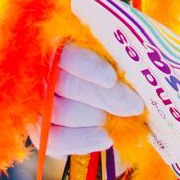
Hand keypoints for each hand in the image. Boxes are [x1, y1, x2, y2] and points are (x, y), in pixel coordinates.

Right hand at [29, 43, 144, 157]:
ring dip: (95, 118)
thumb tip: (145, 56)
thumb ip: (123, 48)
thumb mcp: (118, 46)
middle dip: (106, 98)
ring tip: (118, 116)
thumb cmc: (114, 59)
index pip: (66, 53)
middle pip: (65, 85)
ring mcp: (34, 100)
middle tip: (135, 106)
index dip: (88, 67)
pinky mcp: (38, 128)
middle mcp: (38, 68)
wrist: (101, 86)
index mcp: (58, 38)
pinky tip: (105, 137)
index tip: (112, 79)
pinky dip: (83, 140)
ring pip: (59, 113)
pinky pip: (54, 140)